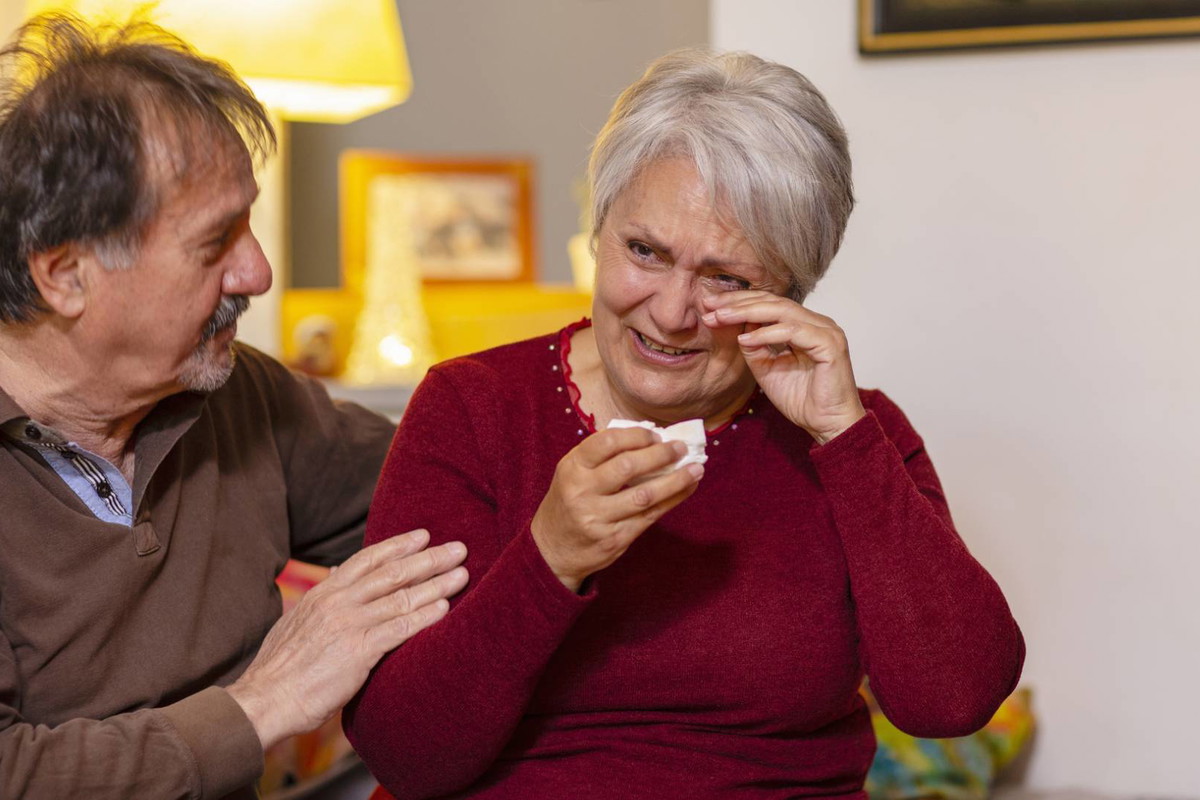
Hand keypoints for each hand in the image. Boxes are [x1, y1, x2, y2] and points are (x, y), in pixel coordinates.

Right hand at [227, 529, 467, 749]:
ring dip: (436, 584)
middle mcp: (338, 602)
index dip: (398, 545)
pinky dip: (425, 616)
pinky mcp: (359, 651)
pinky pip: (400, 628)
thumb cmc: (283, 666)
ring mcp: (349, 625)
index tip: (424, 536)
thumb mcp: (297, 620)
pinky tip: (445, 608)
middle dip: (429, 559)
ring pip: (401, 597)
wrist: (266, 698)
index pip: (367, 559)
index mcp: (323, 593)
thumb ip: (321, 598)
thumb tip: (337, 573)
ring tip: (462, 575)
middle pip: (392, 573)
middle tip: (458, 549)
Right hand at [531, 427, 702, 591]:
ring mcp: (599, 518)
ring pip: (645, 494)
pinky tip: (687, 489)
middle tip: (680, 448)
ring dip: (676, 480)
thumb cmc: (569, 503)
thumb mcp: (572, 473)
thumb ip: (601, 456)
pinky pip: (650, 516)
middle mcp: (582, 492)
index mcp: (571, 468)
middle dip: (661, 455)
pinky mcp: (615, 539)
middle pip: (628, 467)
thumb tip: (650, 438)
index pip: (607, 442)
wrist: (552, 550)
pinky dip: (673, 500)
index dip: (636, 435)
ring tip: (696, 469)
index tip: (656, 434)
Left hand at [702, 292, 864, 443]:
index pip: (769, 304)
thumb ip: (754, 347)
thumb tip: (735, 327)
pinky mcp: (830, 345)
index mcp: (804, 325)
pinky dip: (768, 333)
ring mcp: (826, 331)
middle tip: (710, 305)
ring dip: (748, 312)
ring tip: (721, 317)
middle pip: (773, 301)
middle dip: (738, 302)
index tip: (710, 307)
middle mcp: (817, 322)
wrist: (827, 425)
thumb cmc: (802, 400)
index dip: (738, 302)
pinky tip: (746, 339)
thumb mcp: (766, 369)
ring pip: (782, 310)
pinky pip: (794, 331)